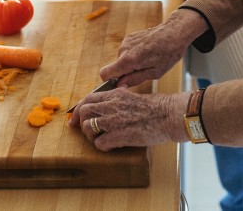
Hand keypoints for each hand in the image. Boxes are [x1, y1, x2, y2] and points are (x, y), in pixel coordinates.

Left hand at [69, 87, 189, 150]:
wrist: (168, 115)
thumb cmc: (156, 107)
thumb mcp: (133, 96)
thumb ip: (119, 97)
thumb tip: (109, 100)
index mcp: (115, 95)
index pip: (88, 99)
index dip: (78, 110)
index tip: (74, 120)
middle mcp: (111, 105)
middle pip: (84, 112)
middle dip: (82, 124)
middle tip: (89, 132)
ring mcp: (114, 120)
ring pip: (88, 128)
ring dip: (91, 136)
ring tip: (102, 139)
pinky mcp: (119, 135)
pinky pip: (100, 143)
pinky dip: (102, 147)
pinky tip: (111, 146)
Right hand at [99, 9, 207, 87]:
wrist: (175, 32)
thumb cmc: (168, 53)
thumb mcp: (154, 73)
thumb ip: (134, 80)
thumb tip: (119, 86)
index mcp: (129, 59)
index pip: (105, 73)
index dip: (110, 82)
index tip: (121, 84)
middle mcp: (123, 49)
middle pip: (115, 68)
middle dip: (126, 73)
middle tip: (144, 71)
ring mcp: (126, 41)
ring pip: (121, 60)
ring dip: (131, 64)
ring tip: (148, 60)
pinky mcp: (129, 37)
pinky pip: (126, 52)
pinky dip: (133, 55)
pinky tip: (147, 53)